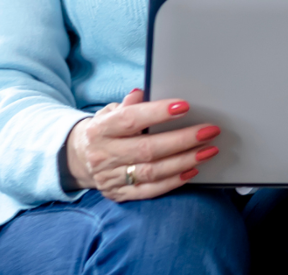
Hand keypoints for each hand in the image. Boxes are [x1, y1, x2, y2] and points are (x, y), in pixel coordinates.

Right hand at [64, 89, 220, 201]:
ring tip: (208, 151)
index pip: (130, 120)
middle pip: (147, 149)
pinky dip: (173, 181)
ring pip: (152, 172)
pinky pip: (150, 190)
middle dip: (182, 140)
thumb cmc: (105, 130)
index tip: (183, 106)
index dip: (157, 113)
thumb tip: (142, 93)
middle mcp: (104, 154)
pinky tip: (192, 170)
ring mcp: (111, 177)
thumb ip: (127, 104)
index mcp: (100, 129)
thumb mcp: (109, 112)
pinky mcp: (119, 194)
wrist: (79, 158)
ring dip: (184, 161)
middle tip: (208, 131)